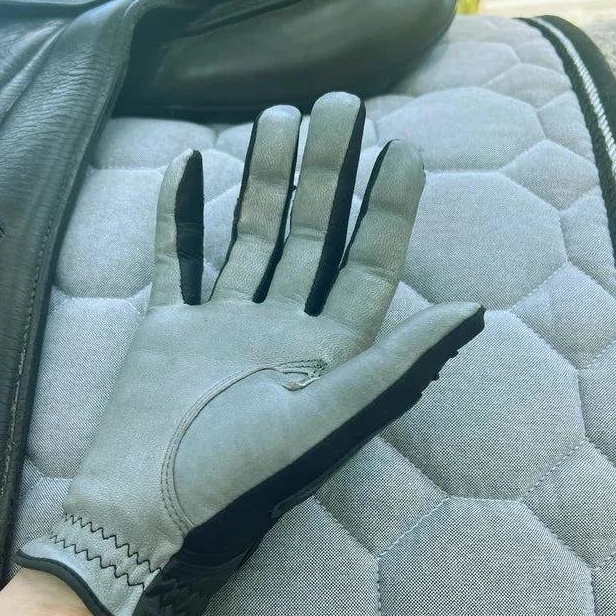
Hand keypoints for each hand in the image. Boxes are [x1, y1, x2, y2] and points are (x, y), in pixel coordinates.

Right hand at [13, 91, 483, 615]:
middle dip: (327, 171)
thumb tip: (474, 310)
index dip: (389, 207)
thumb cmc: (236, 475)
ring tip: (273, 117)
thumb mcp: (327, 420)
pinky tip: (189, 165)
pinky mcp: (171, 327)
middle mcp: (281, 331)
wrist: (141, 511)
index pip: (368, 266)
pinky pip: (177, 258)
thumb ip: (397, 362)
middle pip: (311, 236)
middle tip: (339, 103)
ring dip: (261, 178)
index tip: (403, 145)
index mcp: (327, 353)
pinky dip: (178, 214)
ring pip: (248, 235)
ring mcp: (224, 325)